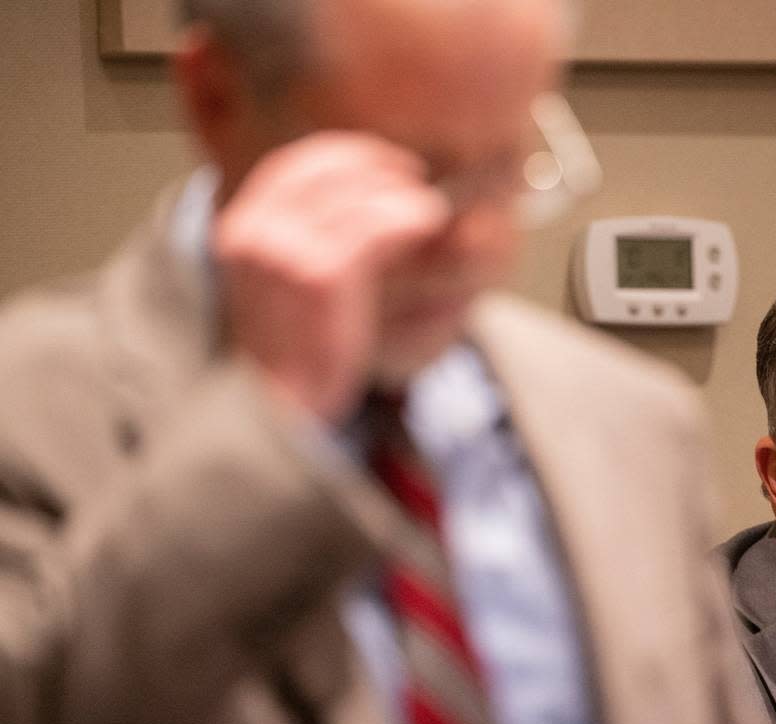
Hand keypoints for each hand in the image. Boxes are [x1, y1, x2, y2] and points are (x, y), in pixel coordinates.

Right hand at [213, 132, 449, 423]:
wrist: (279, 408)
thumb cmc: (293, 349)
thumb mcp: (285, 280)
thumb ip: (306, 235)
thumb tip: (364, 193)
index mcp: (240, 227)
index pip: (295, 164)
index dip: (347, 155)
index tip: (385, 163)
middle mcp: (254, 232)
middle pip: (326, 169)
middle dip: (377, 167)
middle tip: (415, 179)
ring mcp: (283, 252)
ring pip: (357, 196)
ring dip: (402, 196)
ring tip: (428, 213)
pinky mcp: (320, 275)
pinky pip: (374, 228)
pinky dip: (407, 218)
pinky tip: (426, 224)